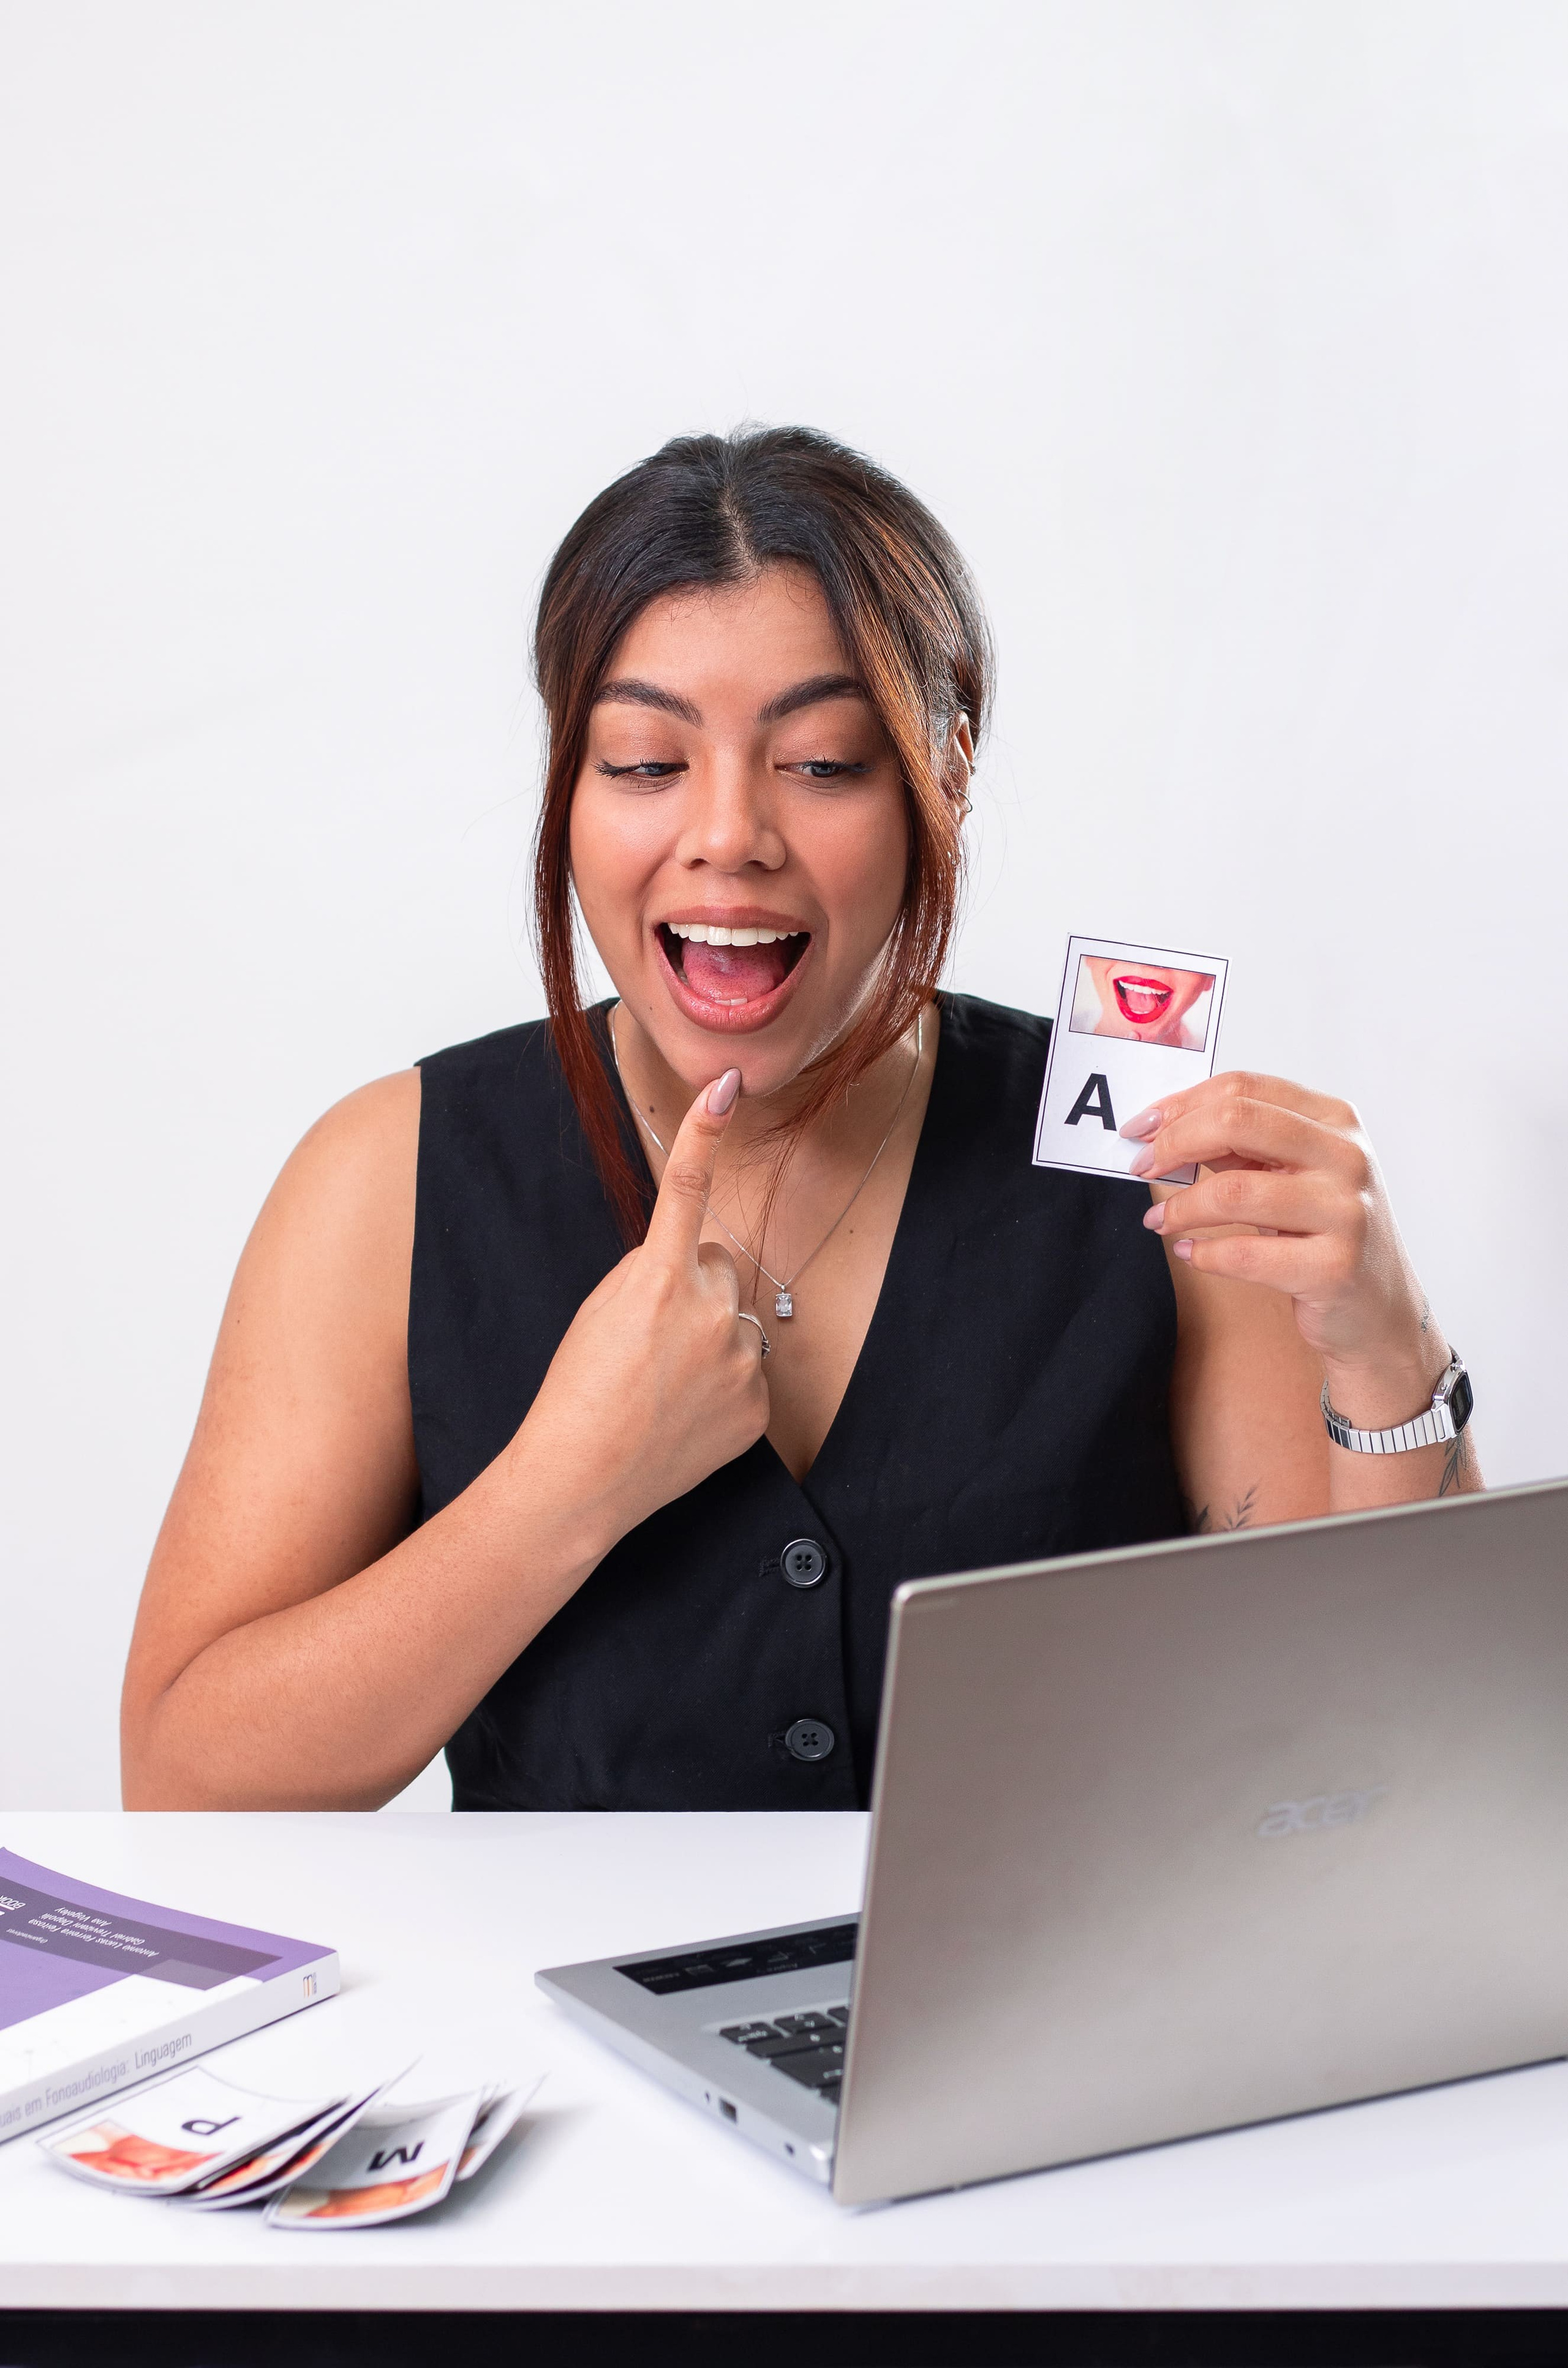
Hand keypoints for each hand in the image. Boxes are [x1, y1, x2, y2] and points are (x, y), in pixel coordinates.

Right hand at [514, 1066, 770, 1548]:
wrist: (581, 1478)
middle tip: (651, 1337)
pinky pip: (748, 1373)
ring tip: (665, 1384)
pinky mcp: (756, 1406)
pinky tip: (685, 1412)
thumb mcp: (601, 1309)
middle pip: (719, 1265)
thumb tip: (689, 1269)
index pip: (685, 1190)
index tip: (724, 1086)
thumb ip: (650, 1274)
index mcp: (662, 1278)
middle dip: (693, 1287)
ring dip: (710, 1338)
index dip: (704, 1133)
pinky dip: (723, 1386)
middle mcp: (712, 1310)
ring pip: (735, 1320)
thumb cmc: (577, 1392)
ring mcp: (741, 1360)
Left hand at [1125, 1073, 1444, 1418]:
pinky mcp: (1333, 1268)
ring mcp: (1346, 1212)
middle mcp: (1347, 1157)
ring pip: (1233, 1191)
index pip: (1242, 1089)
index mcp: (1335, 1121)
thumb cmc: (1325, 1234)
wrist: (1379, 1310)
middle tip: (1141, 1167)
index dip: (1181, 1104)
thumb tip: (1164, 1128)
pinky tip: (1191, 1253)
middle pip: (1236, 1123)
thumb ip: (1241, 1146)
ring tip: (1160, 1222)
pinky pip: (1245, 1253)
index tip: (1141, 1128)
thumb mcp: (1293, 1174)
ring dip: (1180, 1207)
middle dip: (1173, 1144)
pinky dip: (1204, 1253)